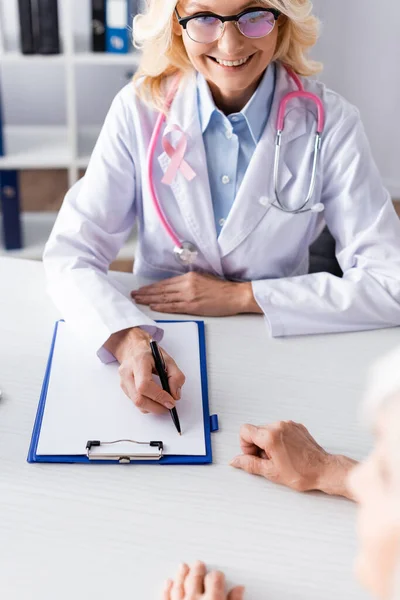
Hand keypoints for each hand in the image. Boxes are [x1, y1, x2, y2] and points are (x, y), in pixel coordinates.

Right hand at [104, 327, 184, 413]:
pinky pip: (135, 402)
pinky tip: (155, 399)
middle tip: (169, 406)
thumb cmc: (150, 352)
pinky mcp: (123, 387)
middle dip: (156, 407)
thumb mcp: (168, 359)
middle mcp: (127, 372)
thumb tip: (175, 395)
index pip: (144, 385)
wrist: (133, 347)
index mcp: (139, 361)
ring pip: (136, 403)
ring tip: (163, 403)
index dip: (159, 397)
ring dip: (152, 407)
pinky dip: (147, 404)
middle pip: (138, 398)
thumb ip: (175, 376)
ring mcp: (123, 381)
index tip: (171, 401)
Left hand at [131, 272, 261, 316]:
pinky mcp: (193, 306)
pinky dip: (161, 307)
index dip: (152, 286)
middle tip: (134, 295)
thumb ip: (190, 281)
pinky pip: (173, 307)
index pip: (165, 282)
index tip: (142, 289)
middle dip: (146, 292)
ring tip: (138, 301)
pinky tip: (152, 307)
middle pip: (161, 290)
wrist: (235, 295)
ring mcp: (189, 295)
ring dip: (149, 300)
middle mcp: (186, 284)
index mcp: (189, 276)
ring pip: (164, 298)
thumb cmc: (222, 289)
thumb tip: (177, 286)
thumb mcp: (204, 278)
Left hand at [162, 562, 244, 599]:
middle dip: (197, 569)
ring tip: (183, 566)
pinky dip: (166, 590)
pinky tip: (168, 583)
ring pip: (179, 585)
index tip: (218, 575)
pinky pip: (165, 598)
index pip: (214, 579)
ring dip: (181, 575)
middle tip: (198, 563)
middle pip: (195, 578)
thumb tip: (239, 590)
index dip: (217, 575)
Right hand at [230, 421, 357, 498]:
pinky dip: (279, 439)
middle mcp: (279, 426)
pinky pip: (280, 429)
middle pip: (256, 431)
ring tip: (280, 458)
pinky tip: (287, 452)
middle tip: (268, 460)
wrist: (324, 470)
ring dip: (268, 443)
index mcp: (270, 435)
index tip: (255, 456)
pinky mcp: (296, 426)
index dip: (245, 445)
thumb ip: (249, 464)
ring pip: (268, 430)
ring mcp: (288, 424)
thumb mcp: (271, 472)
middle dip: (257, 446)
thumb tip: (235, 461)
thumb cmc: (302, 473)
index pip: (244, 431)